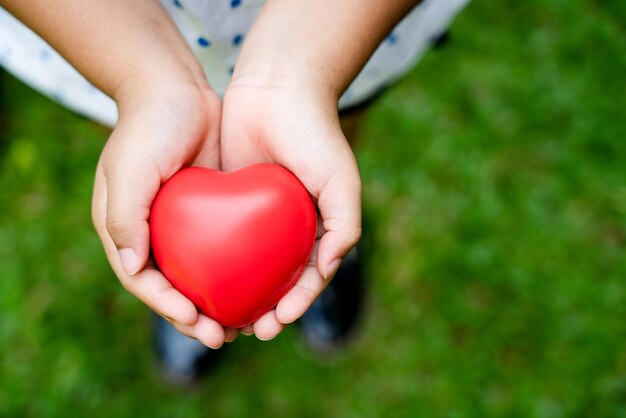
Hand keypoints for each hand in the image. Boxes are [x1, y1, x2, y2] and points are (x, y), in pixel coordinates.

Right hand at [91, 78, 238, 347]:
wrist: (176, 89)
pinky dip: (236, 269)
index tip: (196, 322)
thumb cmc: (147, 127)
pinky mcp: (208, 211)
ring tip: (245, 323)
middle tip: (225, 336)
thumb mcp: (130, 169)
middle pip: (173, 287)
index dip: (167, 307)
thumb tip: (136, 269)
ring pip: (200, 274)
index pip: (144, 281)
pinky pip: (223, 248)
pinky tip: (259, 283)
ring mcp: (182, 223)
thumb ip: (124, 218)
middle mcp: (152, 233)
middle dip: (195, 317)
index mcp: (125, 231)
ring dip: (219, 301)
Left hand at [220, 74, 361, 339]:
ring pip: (246, 265)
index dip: (296, 304)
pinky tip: (199, 279)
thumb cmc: (314, 133)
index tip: (277, 322)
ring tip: (221, 317)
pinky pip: (219, 235)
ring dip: (237, 294)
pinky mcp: (229, 198)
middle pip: (276, 279)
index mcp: (317, 227)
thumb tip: (329, 268)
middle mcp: (288, 226)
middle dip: (265, 310)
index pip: (308, 277)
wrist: (277, 87)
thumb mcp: (341, 180)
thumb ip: (344, 225)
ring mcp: (257, 214)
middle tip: (247, 331)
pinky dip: (213, 261)